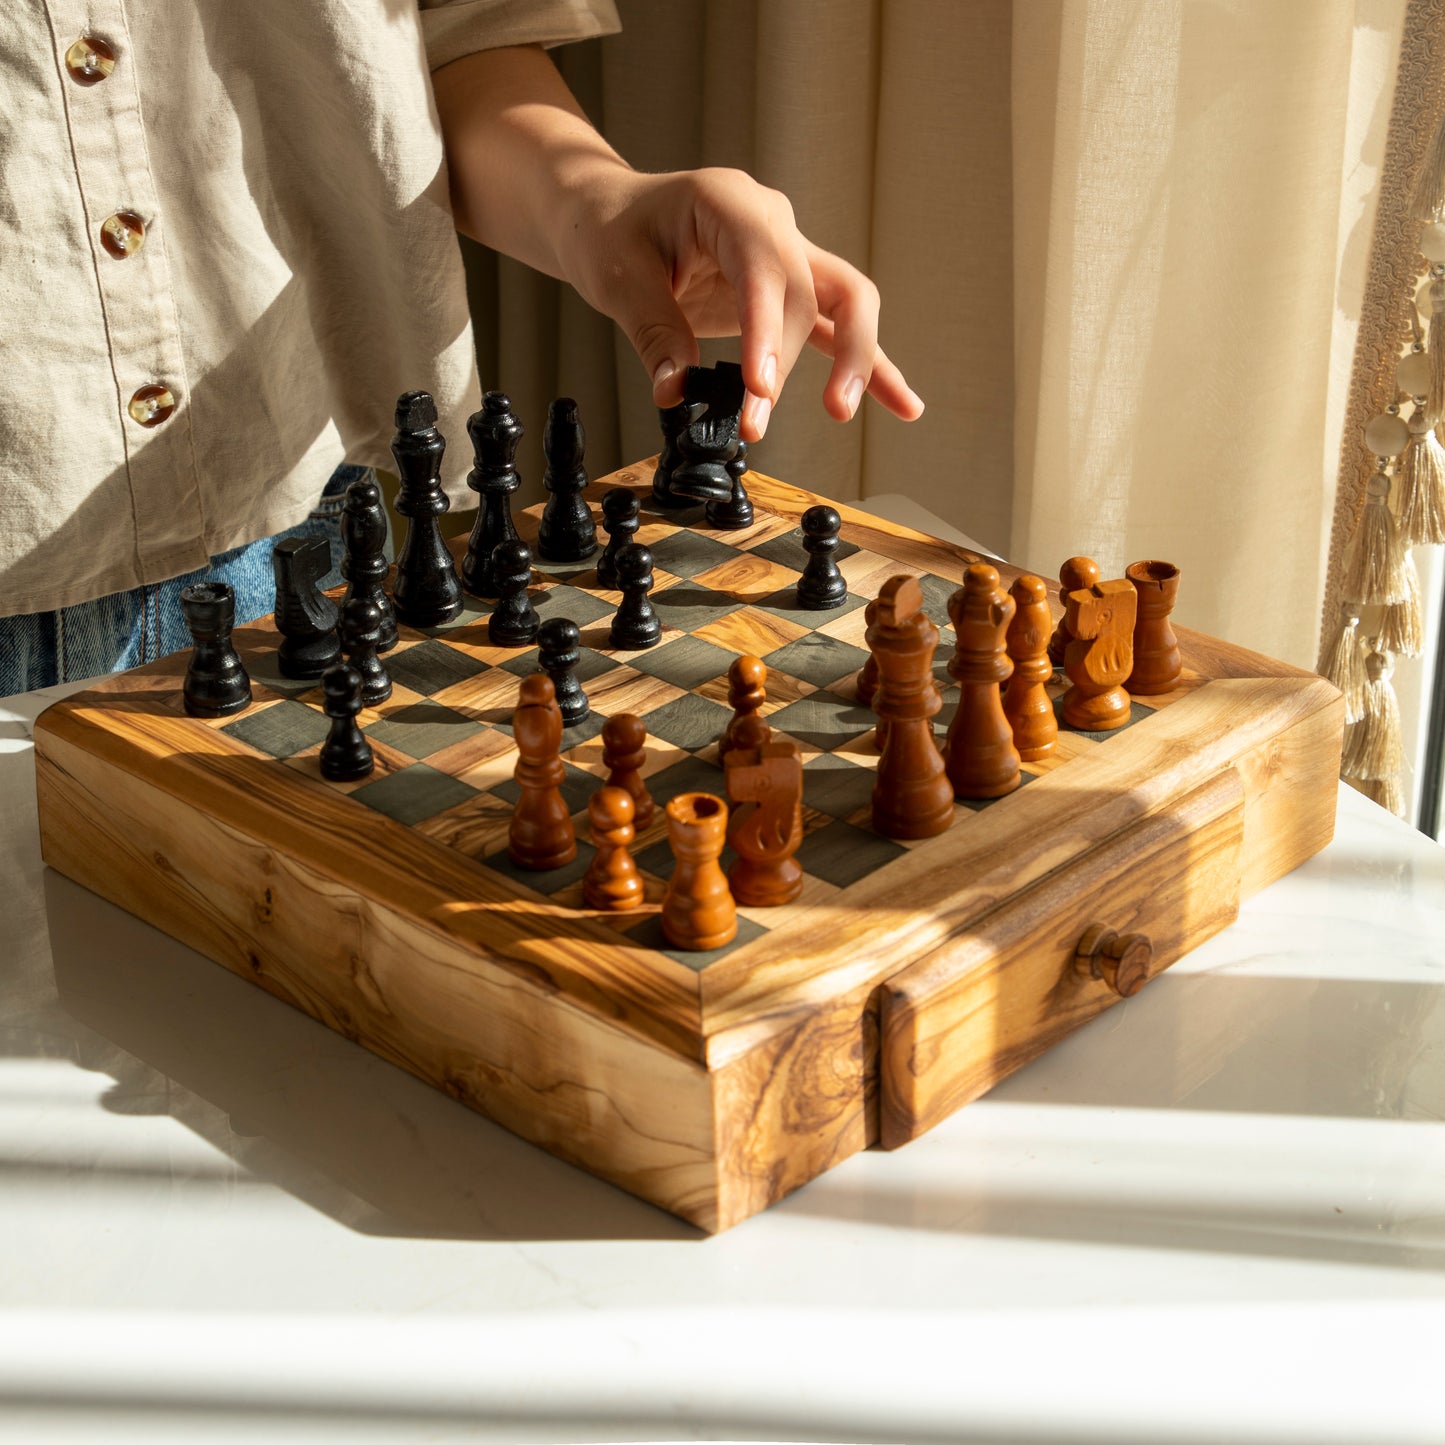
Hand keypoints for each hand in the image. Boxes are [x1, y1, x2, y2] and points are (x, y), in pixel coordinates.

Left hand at [554, 166, 924, 440]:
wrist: (610, 215)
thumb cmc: (612, 232)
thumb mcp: (618, 277)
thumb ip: (653, 332)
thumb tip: (676, 391)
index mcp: (730, 202)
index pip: (766, 268)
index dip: (768, 332)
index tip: (758, 388)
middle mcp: (772, 223)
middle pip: (810, 293)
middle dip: (789, 365)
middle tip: (755, 424)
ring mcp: (789, 256)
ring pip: (848, 302)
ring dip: (858, 359)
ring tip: (843, 411)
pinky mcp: (792, 293)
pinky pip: (838, 329)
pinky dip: (870, 366)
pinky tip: (903, 404)